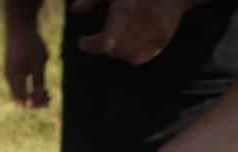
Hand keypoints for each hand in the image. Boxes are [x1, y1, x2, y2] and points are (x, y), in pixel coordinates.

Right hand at [5, 24, 49, 106]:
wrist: (19, 27)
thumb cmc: (31, 43)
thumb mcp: (39, 62)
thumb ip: (39, 80)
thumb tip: (39, 97)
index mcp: (15, 76)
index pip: (23, 98)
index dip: (35, 104)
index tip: (48, 103)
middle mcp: (9, 77)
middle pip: (20, 98)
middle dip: (35, 102)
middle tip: (50, 99)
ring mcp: (9, 73)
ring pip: (19, 92)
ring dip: (32, 95)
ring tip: (48, 93)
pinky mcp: (12, 70)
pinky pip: (19, 85)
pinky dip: (28, 89)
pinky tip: (40, 86)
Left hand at [70, 0, 201, 64]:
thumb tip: (74, 10)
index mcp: (126, 7)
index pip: (107, 39)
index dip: (93, 45)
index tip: (83, 42)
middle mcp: (142, 21)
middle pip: (116, 50)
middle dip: (103, 46)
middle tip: (99, 39)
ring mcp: (154, 32)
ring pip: (127, 56)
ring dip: (117, 52)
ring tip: (113, 41)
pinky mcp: (162, 40)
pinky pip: (140, 58)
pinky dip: (130, 56)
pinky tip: (127, 45)